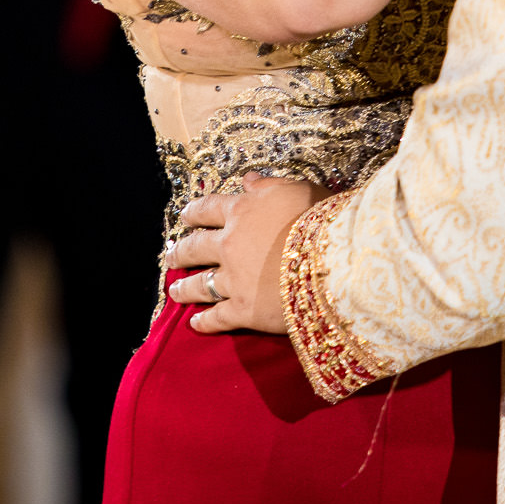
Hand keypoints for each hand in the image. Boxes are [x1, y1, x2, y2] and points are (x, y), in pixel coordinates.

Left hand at [165, 174, 326, 333]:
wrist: (334, 260)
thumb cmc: (322, 219)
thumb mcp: (298, 190)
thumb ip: (268, 186)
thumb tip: (247, 179)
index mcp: (242, 212)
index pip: (208, 208)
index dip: (194, 212)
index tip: (184, 216)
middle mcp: (230, 244)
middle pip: (195, 247)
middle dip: (180, 251)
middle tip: (170, 255)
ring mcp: (234, 279)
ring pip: (200, 283)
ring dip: (184, 288)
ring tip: (174, 290)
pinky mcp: (243, 310)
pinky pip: (217, 317)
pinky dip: (205, 322)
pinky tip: (195, 324)